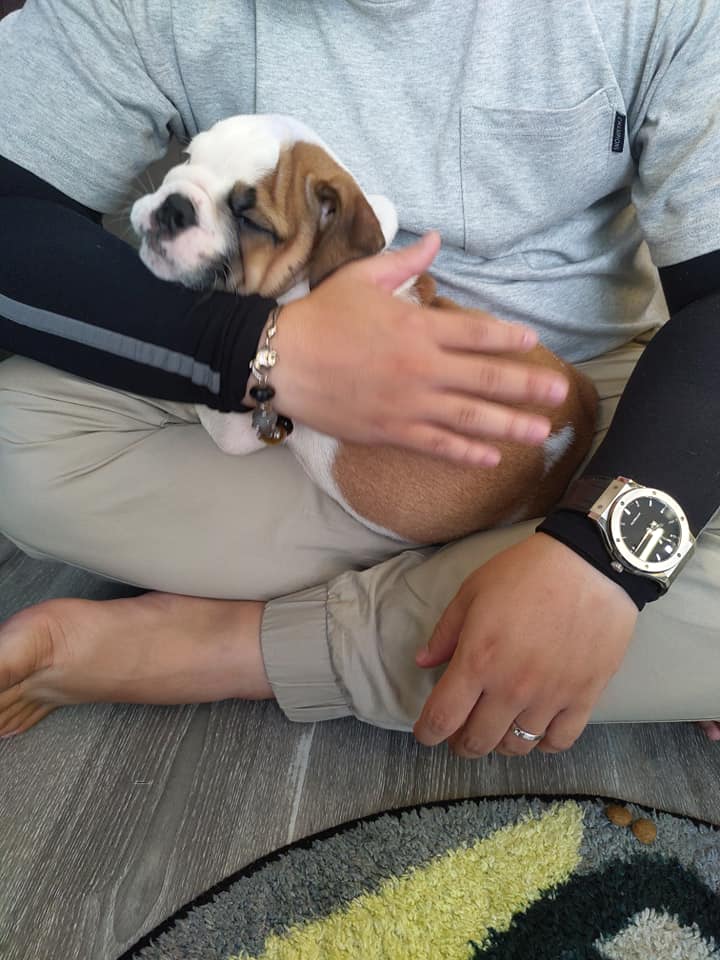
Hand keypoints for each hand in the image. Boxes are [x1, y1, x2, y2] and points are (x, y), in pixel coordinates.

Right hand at [271, 233, 568, 464]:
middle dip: (527, 387)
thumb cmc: (321, 315)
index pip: (476, 332)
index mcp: (418, 327)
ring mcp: (408, 404)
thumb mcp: (362, 277)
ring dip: (509, 426)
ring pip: (469, 418)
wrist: (281, 360)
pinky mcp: (390, 431)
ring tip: (541, 434)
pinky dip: (465, 453)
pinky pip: (436, 445)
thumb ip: (405, 261)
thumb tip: (437, 239)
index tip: (533, 343)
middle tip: (560, 395)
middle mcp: (421, 368)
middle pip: (485, 379)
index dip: (509, 338)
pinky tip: (491, 458)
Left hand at [413, 533, 637, 756]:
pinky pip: (560, 741)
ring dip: (500, 744)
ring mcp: (550, 697)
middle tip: (460, 733)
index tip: (427, 733)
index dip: (428, 733)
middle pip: (478, 741)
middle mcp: (511, 688)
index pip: (443, 718)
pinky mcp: (584, 697)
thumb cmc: (526, 572)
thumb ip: (446, 632)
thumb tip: (424, 661)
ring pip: (518, 747)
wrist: (590, 565)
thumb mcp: (473, 591)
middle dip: (461, 743)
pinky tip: (536, 729)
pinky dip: (543, 744)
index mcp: (478, 660)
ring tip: (497, 729)